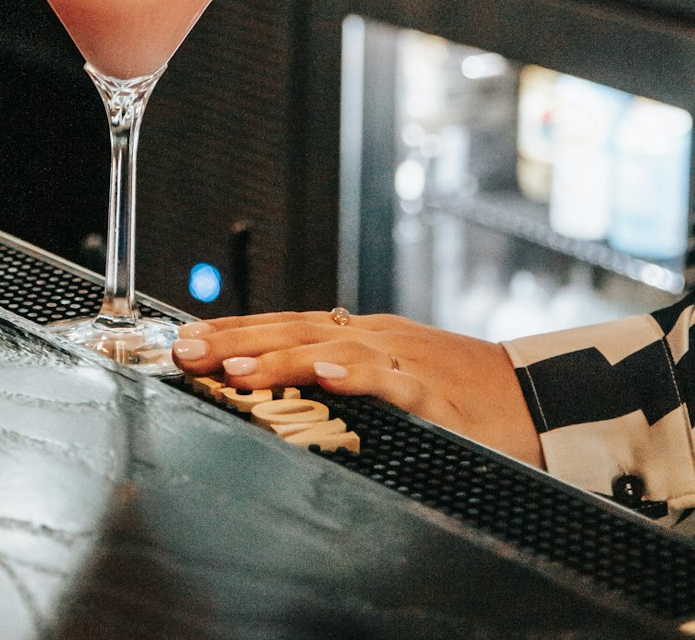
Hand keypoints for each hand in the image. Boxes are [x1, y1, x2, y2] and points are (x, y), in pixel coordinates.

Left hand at [172, 310, 543, 468]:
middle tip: (184, 351)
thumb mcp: (393, 377)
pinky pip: (391, 379)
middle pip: (292, 329)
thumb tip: (284, 380)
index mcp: (360, 334)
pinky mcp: (434, 390)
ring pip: (330, 348)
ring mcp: (403, 358)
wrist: (539, 400)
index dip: (234, 330)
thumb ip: (346, 374)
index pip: (284, 323)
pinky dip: (356, 374)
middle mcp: (373, 336)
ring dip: (277, 357)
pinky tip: (325, 374)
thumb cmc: (463, 394)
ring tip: (232, 369)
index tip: (185, 341)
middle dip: (234, 340)